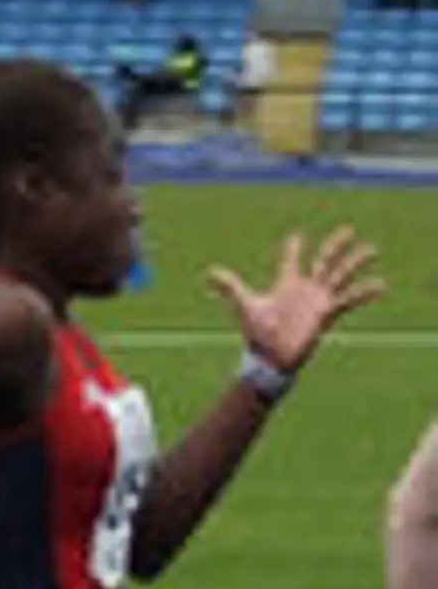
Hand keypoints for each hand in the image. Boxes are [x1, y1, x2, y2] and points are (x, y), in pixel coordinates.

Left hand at [204, 227, 382, 375]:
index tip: (295, 236)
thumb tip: (208, 273)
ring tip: (373, 249)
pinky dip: (364, 292)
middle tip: (348, 230)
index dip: (292, 248)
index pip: (291, 260)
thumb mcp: (245, 305)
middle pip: (324, 260)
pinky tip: (380, 285)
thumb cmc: (258, 334)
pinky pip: (349, 299)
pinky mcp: (326, 313)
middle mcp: (305, 289)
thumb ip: (230, 287)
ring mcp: (318, 300)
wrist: (271, 358)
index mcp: (285, 283)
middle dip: (335, 245)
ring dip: (356, 261)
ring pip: (341, 274)